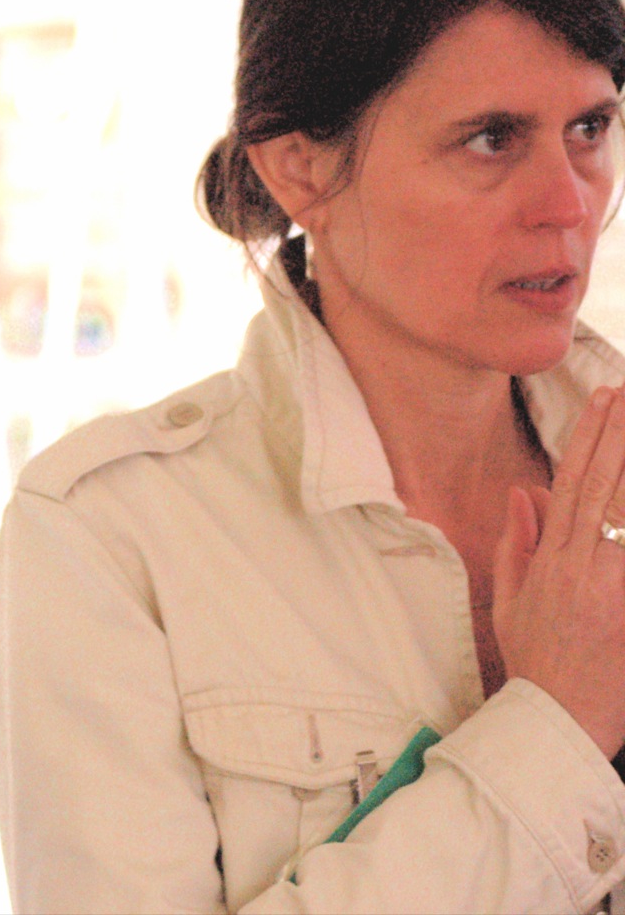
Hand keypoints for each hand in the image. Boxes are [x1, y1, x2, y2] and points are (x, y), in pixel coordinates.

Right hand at [494, 384, 624, 756]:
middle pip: (607, 488)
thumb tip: (524, 491)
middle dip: (623, 436)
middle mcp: (583, 569)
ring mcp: (614, 591)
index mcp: (550, 564)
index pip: (570, 485)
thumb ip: (518, 543)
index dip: (588, 439)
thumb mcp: (511, 603)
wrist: (558, 725)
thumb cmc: (535, 666)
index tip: (605, 399)